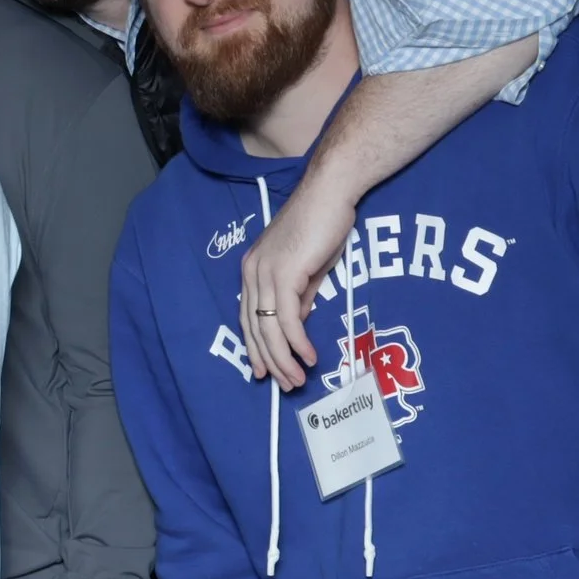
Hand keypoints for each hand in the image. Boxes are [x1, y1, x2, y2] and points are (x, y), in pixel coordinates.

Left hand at [241, 173, 353, 390]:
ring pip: (268, 327)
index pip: (247, 316)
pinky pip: (287, 317)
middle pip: (254, 326)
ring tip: (297, 380)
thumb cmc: (322, 226)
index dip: (254, 346)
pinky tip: (309, 357)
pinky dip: (297, 341)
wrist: (330, 194)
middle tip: (284, 385)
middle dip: (268, 360)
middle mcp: (252, 272)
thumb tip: (298, 324)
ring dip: (283, 358)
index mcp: (253, 269)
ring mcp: (265, 272)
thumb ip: (300, 296)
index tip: (262, 371)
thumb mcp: (308, 269)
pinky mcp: (285, 273)